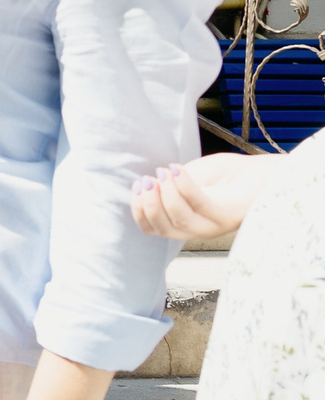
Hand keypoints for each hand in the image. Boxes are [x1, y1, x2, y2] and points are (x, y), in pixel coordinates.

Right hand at [132, 151, 280, 239]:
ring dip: (165, 193)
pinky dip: (182, 185)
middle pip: (162, 228)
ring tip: (164, 171)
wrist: (263, 172)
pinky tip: (177, 169)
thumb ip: (167, 186)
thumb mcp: (187, 179)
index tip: (136, 186)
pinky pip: (199, 204)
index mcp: (186, 223)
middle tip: (147, 180)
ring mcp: (215, 225)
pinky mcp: (228, 215)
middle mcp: (199, 230)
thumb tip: (142, 184)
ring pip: (179, 219)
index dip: (138, 210)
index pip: (152, 229)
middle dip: (148, 203)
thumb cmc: (226, 175)